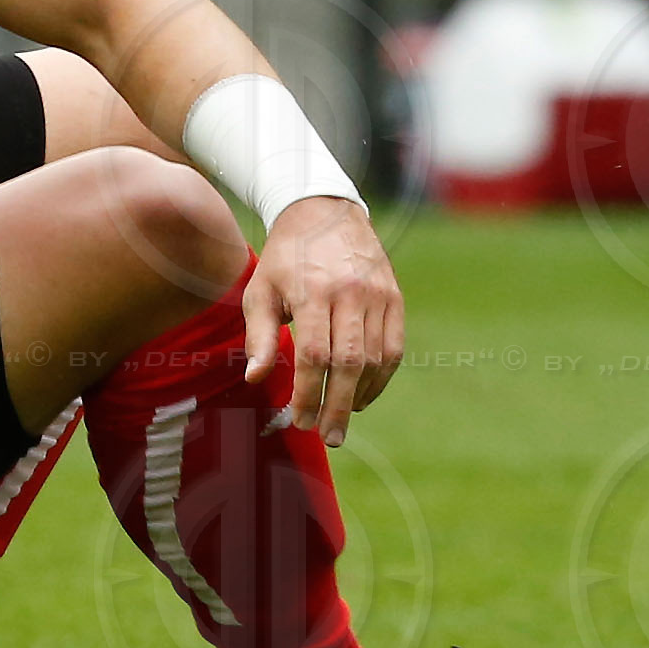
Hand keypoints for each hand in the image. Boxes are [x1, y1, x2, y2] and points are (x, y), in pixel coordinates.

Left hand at [242, 196, 403, 448]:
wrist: (324, 210)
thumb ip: (259, 336)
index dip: (309, 393)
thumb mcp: (260, 290)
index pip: (315, 355)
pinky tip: (362, 395)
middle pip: (349, 363)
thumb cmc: (284, 257)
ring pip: (375, 359)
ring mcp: (377, 294)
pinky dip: (381, 378)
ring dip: (358, 396)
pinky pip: (393, 348)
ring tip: (341, 418)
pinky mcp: (394, 296)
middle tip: (328, 437)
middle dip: (337, 407)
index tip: (300, 420)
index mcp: (312, 291)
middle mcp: (350, 293)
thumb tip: (254, 379)